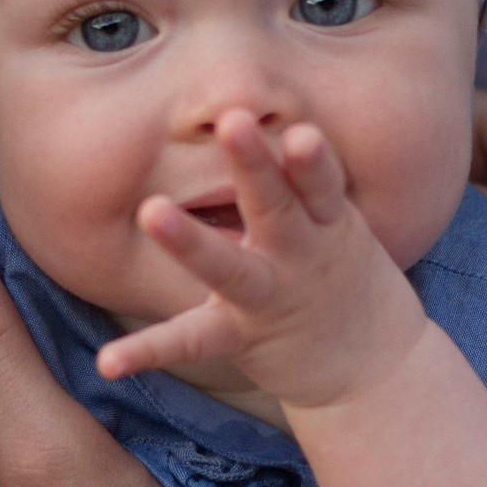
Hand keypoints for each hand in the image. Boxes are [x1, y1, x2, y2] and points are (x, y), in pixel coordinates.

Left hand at [96, 114, 431, 407]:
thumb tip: (280, 117)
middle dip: (255, 166)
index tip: (301, 133)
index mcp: (324, 221)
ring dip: (190, 240)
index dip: (310, 159)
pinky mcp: (243, 338)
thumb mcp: (338, 223)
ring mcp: (269, 297)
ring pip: (229, 268)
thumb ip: (306, 180)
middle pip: (276, 206)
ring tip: (152, 211)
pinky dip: (149, 348)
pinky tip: (108, 360)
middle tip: (233, 124)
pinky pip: (191, 340)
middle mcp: (298, 255)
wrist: (378, 369)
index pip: (318, 182)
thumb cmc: (345, 278)